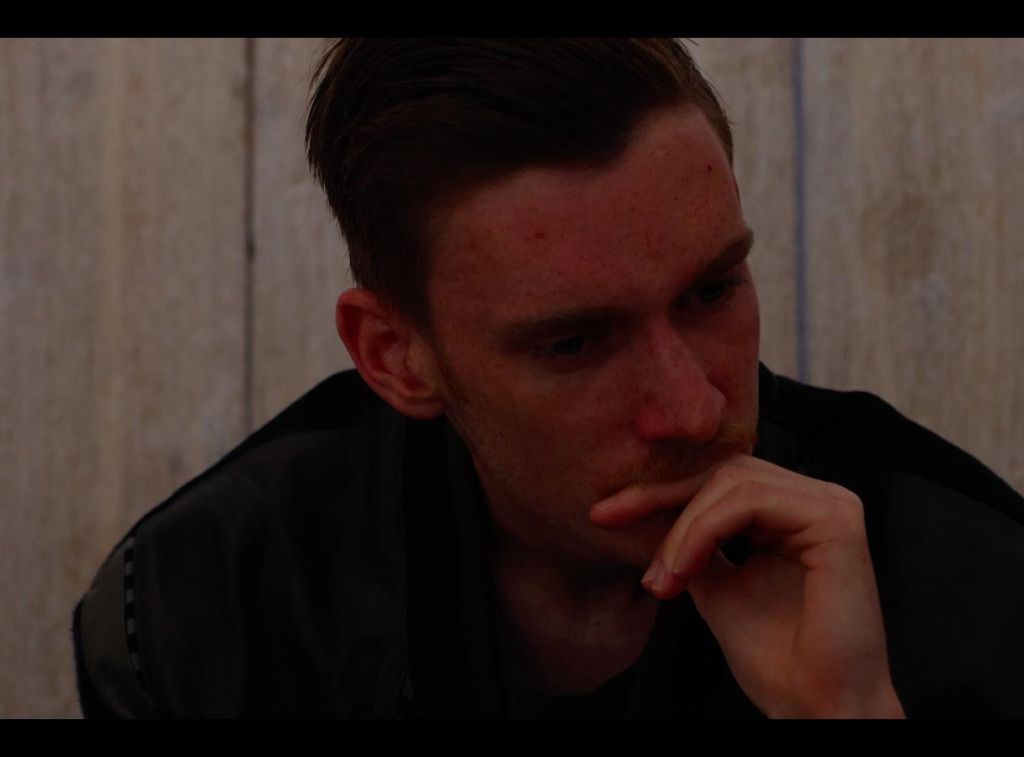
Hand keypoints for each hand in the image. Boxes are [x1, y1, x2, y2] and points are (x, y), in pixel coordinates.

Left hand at [590, 454, 904, 717]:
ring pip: (731, 481)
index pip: (718, 479)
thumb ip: (691, 543)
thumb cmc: (777, 658)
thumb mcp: (714, 584)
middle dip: (660, 496)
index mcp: (792, 511)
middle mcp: (815, 498)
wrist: (815, 707)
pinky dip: (705, 528)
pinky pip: (751, 500)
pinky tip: (684, 565)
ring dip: (683, 526)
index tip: (605, 514)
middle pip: (722, 470)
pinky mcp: (835, 520)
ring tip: (663, 575)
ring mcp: (830, 504)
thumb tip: (647, 515)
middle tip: (611, 522)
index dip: (659, 492)